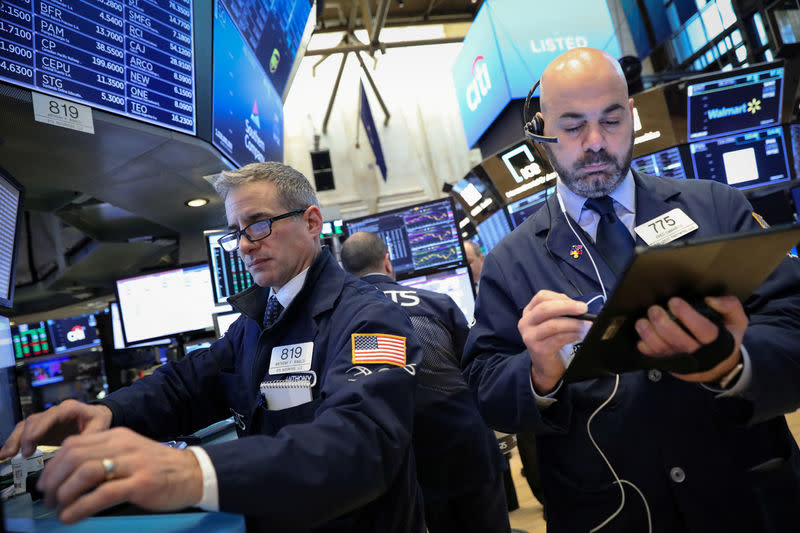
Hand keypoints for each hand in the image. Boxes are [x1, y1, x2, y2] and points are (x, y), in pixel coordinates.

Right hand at [0, 400, 112, 459]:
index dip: (39, 428)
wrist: (97, 416)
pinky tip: (6, 453)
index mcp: (70, 408)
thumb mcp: (100, 427)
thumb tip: (77, 451)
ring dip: (15, 440)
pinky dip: (15, 442)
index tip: (31, 442)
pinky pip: (25, 432)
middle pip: (35, 420)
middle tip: (22, 453)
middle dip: (25, 436)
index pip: (50, 415)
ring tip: (6, 455)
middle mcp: (55, 412)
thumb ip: (88, 437)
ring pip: (26, 425)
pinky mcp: (42, 428)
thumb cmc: (99, 420)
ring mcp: (47, 420)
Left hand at [36, 427, 203, 523]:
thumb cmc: (160, 467)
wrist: (194, 473)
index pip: (73, 444)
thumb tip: (69, 475)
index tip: (46, 483)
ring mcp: (132, 463)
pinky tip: (71, 517)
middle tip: (49, 499)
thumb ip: (104, 457)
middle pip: (74, 456)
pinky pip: (103, 494)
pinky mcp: (141, 483)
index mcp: (117, 436)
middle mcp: (123, 445)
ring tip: (59, 508)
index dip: (52, 465)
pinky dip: (81, 507)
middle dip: (54, 480)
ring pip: (85, 472)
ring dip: (64, 493)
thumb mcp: (130, 453)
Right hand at [518, 290, 590, 394]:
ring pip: (553, 324)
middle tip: (584, 309)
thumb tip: (579, 307)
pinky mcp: (538, 349)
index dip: (560, 297)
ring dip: (573, 323)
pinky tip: (581, 334)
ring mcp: (530, 336)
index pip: (541, 297)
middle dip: (567, 307)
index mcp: (529, 312)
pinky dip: (572, 335)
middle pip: (545, 308)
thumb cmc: (552, 340)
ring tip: (586, 325)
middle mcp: (525, 323)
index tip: (576, 303)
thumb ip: (561, 312)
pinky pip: (558, 339)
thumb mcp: (553, 322)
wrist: (546, 365)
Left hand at [635, 296, 747, 382]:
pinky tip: (641, 337)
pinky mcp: (672, 367)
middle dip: (663, 324)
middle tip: (654, 309)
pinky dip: (647, 349)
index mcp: (719, 343)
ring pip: (664, 351)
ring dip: (650, 336)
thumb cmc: (725, 338)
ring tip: (642, 321)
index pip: (704, 331)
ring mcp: (684, 363)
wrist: (720, 367)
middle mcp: (700, 356)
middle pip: (679, 342)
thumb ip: (730, 306)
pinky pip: (656, 359)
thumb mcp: (736, 322)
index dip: (687, 316)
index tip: (674, 302)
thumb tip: (710, 300)